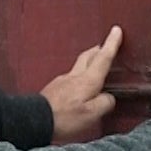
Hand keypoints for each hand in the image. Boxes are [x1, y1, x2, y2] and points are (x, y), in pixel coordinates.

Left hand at [41, 26, 123, 142]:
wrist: (34, 120)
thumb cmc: (64, 118)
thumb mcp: (92, 115)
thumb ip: (104, 103)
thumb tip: (109, 97)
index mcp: (87, 81)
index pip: (103, 58)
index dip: (111, 44)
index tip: (116, 30)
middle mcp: (74, 77)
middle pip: (88, 56)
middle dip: (98, 49)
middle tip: (105, 46)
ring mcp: (62, 81)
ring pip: (78, 66)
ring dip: (88, 62)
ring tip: (95, 66)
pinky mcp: (53, 89)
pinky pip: (69, 78)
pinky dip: (78, 77)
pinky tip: (78, 87)